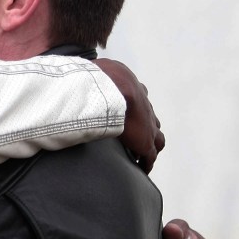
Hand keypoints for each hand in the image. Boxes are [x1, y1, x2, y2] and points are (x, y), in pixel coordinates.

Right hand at [93, 57, 164, 172]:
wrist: (111, 89)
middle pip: (152, 120)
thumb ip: (96, 73)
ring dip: (150, 146)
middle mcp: (145, 107)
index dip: (135, 110)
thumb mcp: (100, 69)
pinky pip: (150, 156)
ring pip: (157, 139)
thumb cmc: (102, 77)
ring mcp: (148, 125)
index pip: (139, 101)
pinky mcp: (146, 142)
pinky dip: (146, 163)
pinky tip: (141, 169)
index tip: (129, 117)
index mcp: (134, 89)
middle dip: (146, 128)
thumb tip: (81, 72)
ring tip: (140, 156)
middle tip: (136, 137)